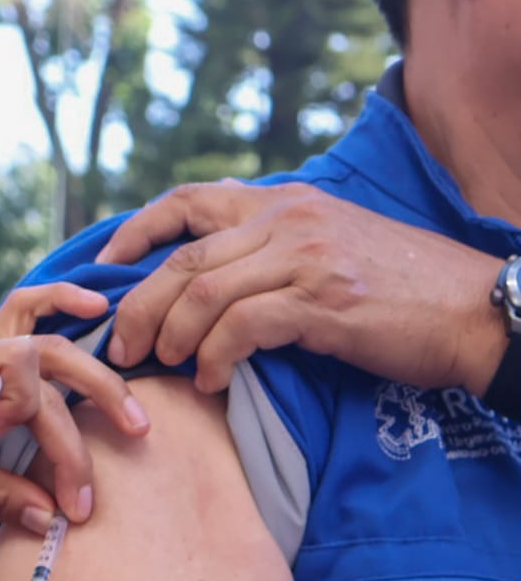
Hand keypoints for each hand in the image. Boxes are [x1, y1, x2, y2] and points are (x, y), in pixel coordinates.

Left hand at [0, 283, 150, 532]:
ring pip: (46, 340)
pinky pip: (26, 321)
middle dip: (94, 396)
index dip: (32, 411)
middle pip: (47, 357)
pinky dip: (59, 310)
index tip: (8, 446)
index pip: (20, 373)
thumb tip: (53, 519)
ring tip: (134, 409)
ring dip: (93, 370)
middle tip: (133, 435)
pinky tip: (95, 309)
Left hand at [95, 180, 506, 394]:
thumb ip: (271, 246)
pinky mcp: (321, 300)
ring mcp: (305, 256)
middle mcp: (289, 218)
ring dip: (168, 335)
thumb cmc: (400, 289)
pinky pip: (240, 327)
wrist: (476, 310)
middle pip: (182, 258)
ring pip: (202, 291)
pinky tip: (210, 380)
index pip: (190, 200)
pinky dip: (213, 358)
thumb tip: (207, 267)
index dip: (137, 231)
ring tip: (160, 365)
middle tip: (118, 346)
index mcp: (285, 201)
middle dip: (137, 304)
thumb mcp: (330, 246)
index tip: (103, 265)